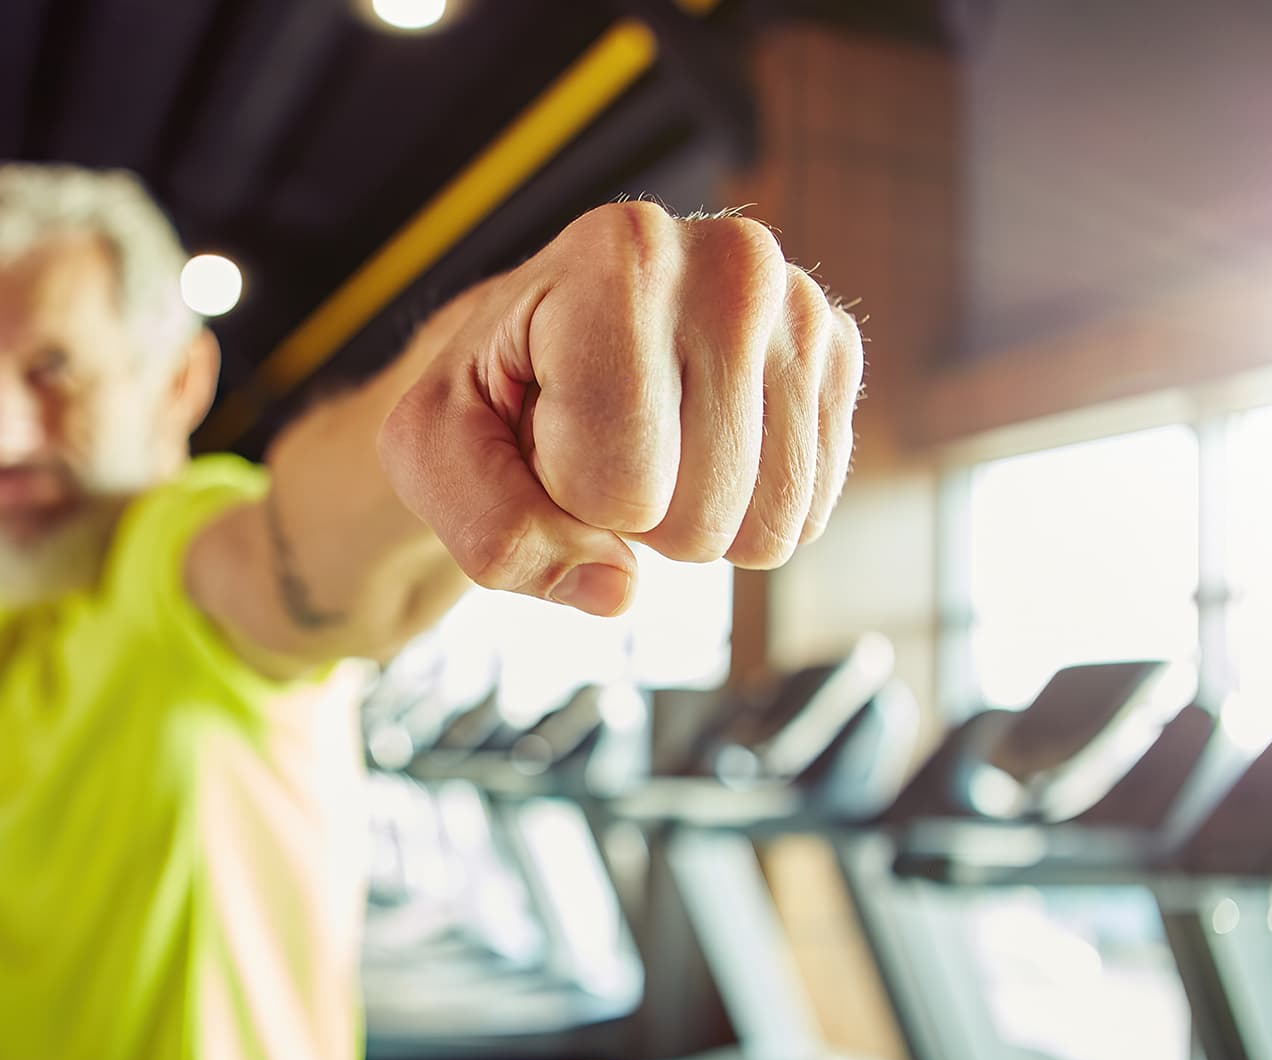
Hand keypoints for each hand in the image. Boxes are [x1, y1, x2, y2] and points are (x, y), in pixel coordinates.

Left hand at [379, 202, 863, 616]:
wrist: (543, 343)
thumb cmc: (487, 394)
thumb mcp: (433, 455)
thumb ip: (494, 534)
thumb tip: (617, 591)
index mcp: (617, 256)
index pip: (619, 481)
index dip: (564, 493)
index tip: (543, 426)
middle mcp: (730, 261)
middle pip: (700, 514)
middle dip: (631, 516)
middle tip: (596, 440)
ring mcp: (798, 306)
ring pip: (767, 527)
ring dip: (691, 518)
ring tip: (646, 440)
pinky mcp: (838, 353)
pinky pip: (809, 512)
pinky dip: (743, 510)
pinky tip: (699, 444)